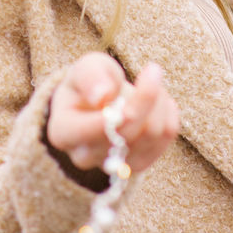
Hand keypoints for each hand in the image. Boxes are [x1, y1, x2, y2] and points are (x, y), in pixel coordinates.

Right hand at [45, 51, 178, 177]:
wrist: (98, 100)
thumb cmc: (89, 81)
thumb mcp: (86, 68)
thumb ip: (90, 76)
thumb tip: (102, 96)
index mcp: (63, 131)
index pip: (96, 129)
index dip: (124, 108)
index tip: (139, 76)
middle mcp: (84, 155)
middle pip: (128, 133)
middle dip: (147, 98)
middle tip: (153, 70)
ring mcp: (112, 165)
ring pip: (151, 136)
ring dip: (160, 103)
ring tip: (151, 83)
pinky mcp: (137, 164)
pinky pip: (165, 140)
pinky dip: (169, 114)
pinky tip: (159, 100)